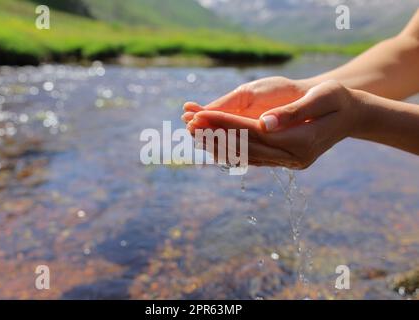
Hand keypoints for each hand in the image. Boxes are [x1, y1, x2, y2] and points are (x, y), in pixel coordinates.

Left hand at [186, 80, 362, 168]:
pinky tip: (214, 143)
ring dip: (219, 146)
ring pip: (247, 157)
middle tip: (189, 126)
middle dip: (216, 135)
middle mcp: (293, 158)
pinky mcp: (284, 161)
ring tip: (194, 134)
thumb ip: (295, 112)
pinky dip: (231, 151)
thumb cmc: (338, 100)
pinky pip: (253, 158)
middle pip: (246, 148)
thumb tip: (265, 123)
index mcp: (301, 142)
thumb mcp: (323, 98)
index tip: (202, 115)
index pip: (255, 134)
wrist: (352, 116)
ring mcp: (289, 162)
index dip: (227, 124)